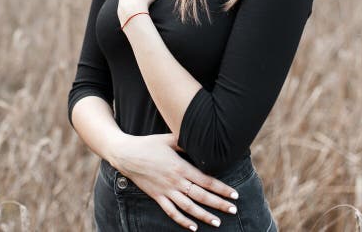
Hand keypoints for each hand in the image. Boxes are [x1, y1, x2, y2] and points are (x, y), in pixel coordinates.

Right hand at [110, 133, 238, 229]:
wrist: (126, 154)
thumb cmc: (149, 144)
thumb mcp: (169, 139)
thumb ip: (186, 141)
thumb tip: (200, 139)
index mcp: (181, 167)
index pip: (206, 181)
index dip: (222, 189)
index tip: (234, 194)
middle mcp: (175, 182)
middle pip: (201, 196)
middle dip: (219, 204)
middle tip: (234, 209)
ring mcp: (166, 191)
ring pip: (188, 207)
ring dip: (204, 215)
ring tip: (218, 222)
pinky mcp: (157, 197)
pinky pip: (171, 212)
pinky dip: (183, 221)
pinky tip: (193, 227)